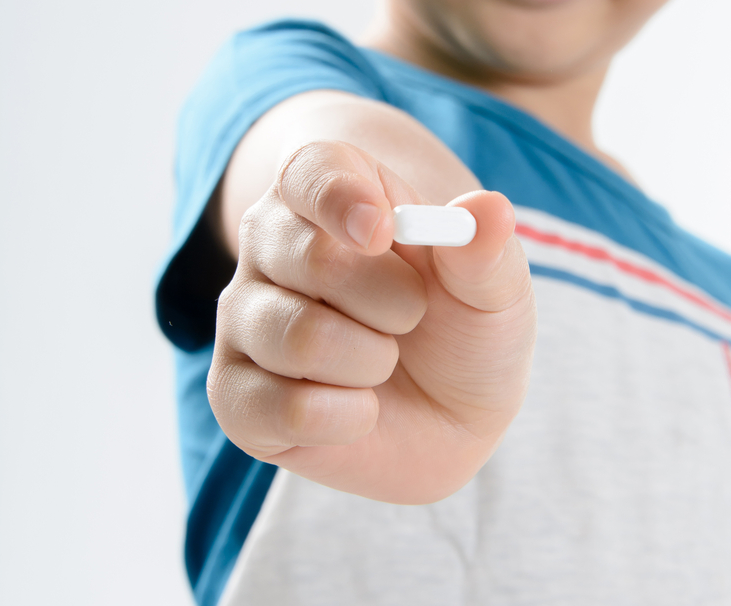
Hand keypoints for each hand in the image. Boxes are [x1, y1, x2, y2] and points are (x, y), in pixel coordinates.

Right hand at [207, 141, 535, 503]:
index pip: (310, 171)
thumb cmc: (464, 332)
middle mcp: (271, 247)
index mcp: (333, 193)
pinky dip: (347, 418)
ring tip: (384, 362)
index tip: (383, 232)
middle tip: (413, 316)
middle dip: (395, 302)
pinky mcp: (236, 396)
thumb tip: (488, 210)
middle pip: (314, 258)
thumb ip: (486, 252)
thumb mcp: (495, 290)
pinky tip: (358, 408)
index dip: (342, 198)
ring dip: (372, 363)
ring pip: (300, 338)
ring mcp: (245, 321)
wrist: (451, 417)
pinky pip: (282, 409)